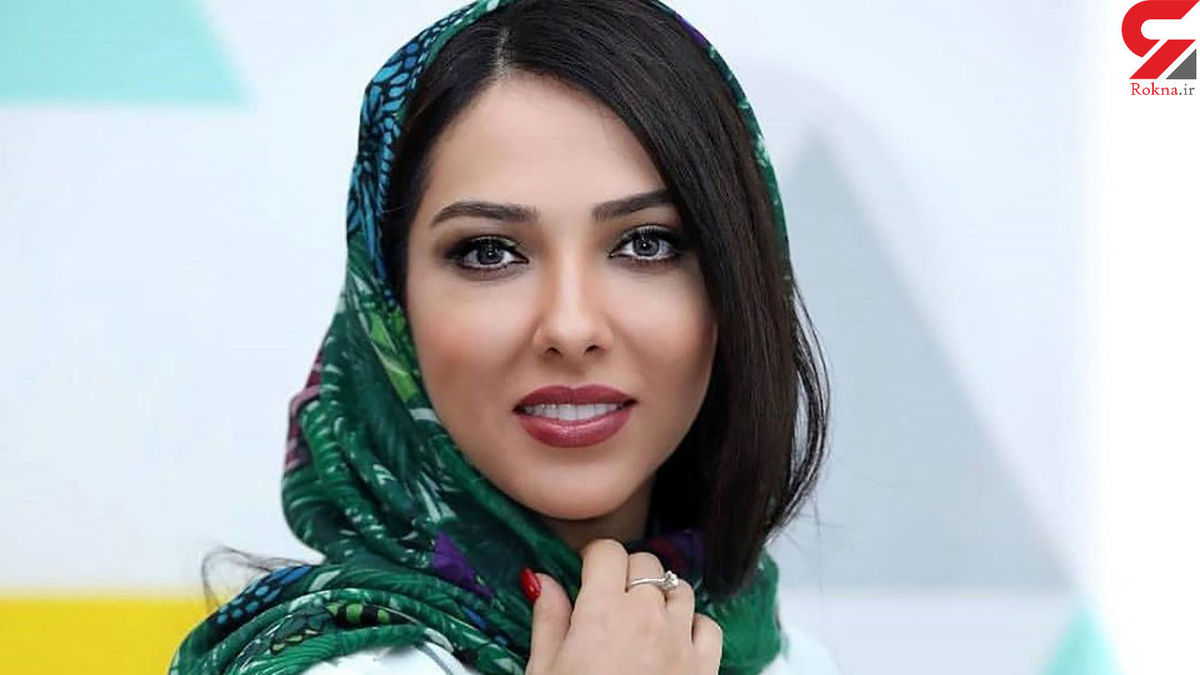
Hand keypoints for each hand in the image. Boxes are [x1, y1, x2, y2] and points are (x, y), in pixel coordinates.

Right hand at [525, 538, 722, 673]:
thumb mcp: (545, 671)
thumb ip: (548, 619)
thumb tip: (542, 581)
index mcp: (602, 611)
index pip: (607, 551)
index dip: (595, 558)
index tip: (587, 573)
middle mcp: (647, 616)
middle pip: (646, 562)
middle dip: (626, 574)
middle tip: (609, 600)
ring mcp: (681, 640)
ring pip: (679, 588)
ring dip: (660, 596)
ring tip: (640, 620)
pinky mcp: (705, 667)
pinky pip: (708, 625)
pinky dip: (693, 626)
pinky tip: (673, 642)